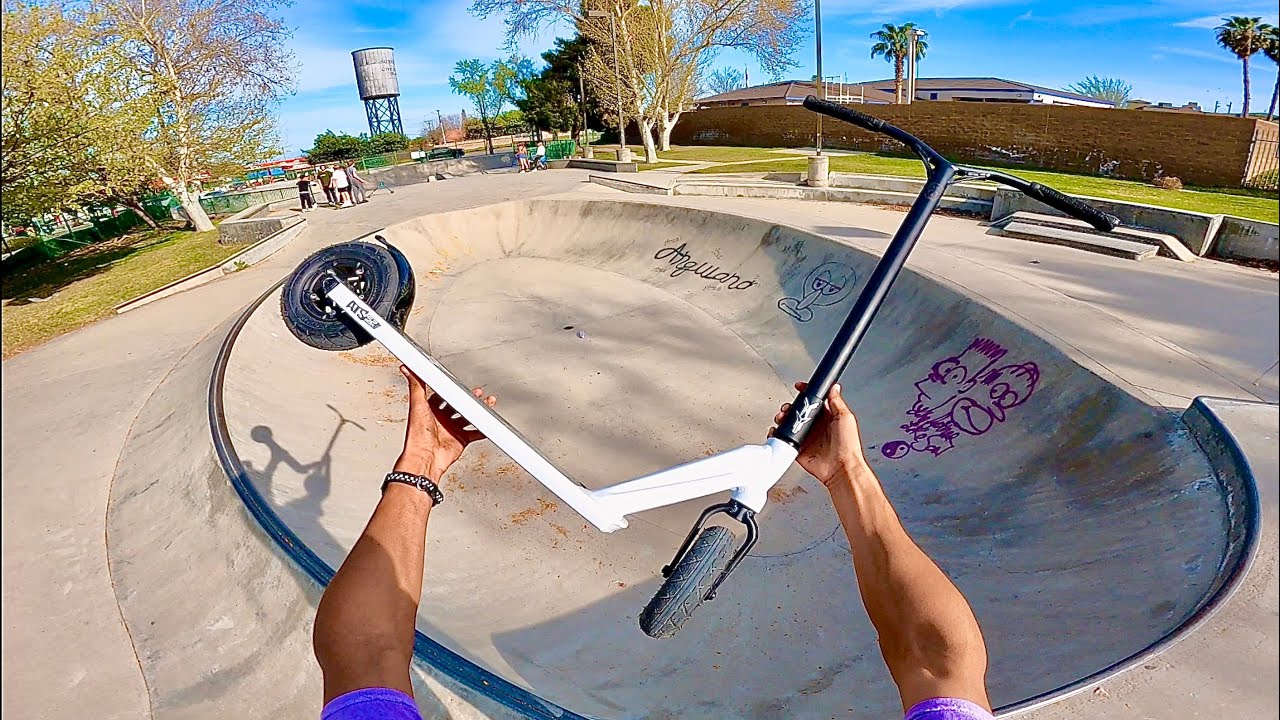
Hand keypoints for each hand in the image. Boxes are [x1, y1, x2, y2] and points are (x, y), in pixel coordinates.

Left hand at [395, 365, 495, 480]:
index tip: (459, 384)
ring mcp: (451, 430)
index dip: (451, 390)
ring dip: (478, 410)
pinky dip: (483, 429)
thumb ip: (416, 385)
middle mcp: (441, 420)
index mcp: (429, 410)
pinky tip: (489, 423)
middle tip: (477, 393)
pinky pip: (475, 433)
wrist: (425, 457)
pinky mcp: (460, 440)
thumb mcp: (417, 404)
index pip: (443, 395)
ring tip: (487, 402)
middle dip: (468, 399)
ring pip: (468, 417)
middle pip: (458, 405)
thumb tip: (407, 369)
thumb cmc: (417, 434)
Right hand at [770, 382, 865, 488]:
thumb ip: (836, 401)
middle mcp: (817, 427)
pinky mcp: (799, 449)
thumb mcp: (845, 418)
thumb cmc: (848, 446)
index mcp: (828, 417)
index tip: (800, 388)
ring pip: (790, 424)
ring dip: (783, 419)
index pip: (815, 401)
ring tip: (781, 418)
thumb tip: (834, 387)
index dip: (806, 393)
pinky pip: (785, 439)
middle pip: (799, 411)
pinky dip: (777, 434)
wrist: (841, 468)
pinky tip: (777, 431)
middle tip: (788, 408)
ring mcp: (807, 438)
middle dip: (791, 407)